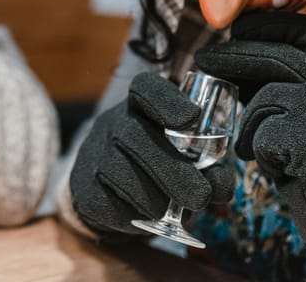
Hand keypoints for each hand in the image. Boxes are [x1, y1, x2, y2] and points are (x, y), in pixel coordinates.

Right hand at [70, 71, 233, 236]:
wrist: (110, 191)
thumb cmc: (159, 167)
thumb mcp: (184, 158)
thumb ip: (208, 167)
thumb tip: (221, 184)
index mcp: (139, 106)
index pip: (145, 89)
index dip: (167, 101)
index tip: (193, 118)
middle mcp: (111, 124)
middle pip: (133, 136)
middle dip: (171, 169)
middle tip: (201, 196)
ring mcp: (93, 155)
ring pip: (122, 175)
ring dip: (157, 198)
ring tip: (179, 210)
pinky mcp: (84, 190)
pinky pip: (110, 204)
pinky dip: (137, 216)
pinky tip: (152, 216)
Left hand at [194, 12, 305, 280]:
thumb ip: (281, 79)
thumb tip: (234, 51)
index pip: (305, 29)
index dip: (268, 24)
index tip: (238, 29)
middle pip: (276, 56)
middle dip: (233, 56)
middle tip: (202, 60)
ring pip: (266, 98)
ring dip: (252, 123)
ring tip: (260, 145)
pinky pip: (264, 135)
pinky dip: (259, 151)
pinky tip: (276, 166)